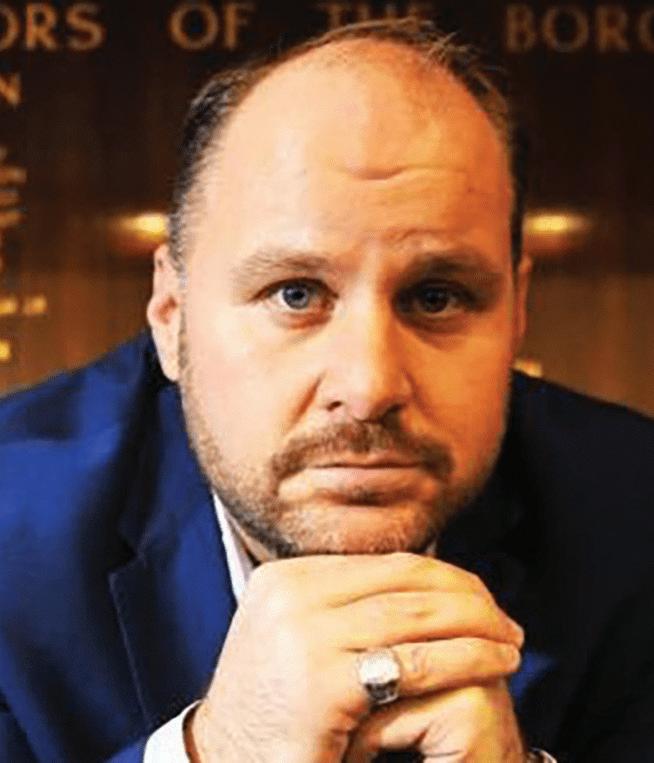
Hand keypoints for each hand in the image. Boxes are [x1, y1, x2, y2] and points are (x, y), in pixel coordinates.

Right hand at [187, 552, 523, 762]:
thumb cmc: (275, 713)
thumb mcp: (295, 639)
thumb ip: (341, 607)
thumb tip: (416, 582)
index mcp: (284, 579)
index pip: (383, 564)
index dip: (442, 576)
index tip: (479, 595)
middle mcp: (290, 596)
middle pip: (403, 582)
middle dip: (466, 597)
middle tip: (504, 619)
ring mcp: (302, 635)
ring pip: (415, 616)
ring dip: (476, 625)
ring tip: (511, 641)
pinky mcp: (323, 682)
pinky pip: (415, 662)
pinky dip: (467, 658)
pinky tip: (496, 665)